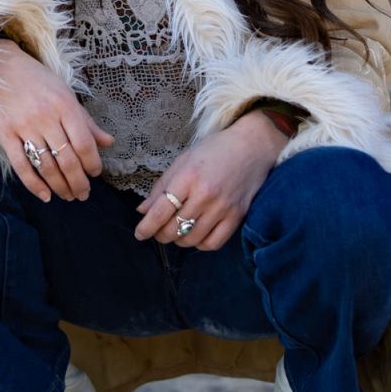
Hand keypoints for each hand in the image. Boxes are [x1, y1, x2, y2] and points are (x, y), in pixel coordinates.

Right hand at [0, 39, 114, 202]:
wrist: (0, 67)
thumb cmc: (38, 80)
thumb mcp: (66, 94)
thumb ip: (86, 121)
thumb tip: (109, 142)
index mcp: (65, 105)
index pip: (84, 143)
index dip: (93, 164)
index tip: (96, 174)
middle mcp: (45, 116)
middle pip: (67, 159)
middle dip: (78, 182)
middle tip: (83, 194)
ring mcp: (23, 125)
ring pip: (46, 166)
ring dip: (60, 186)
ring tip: (68, 196)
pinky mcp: (4, 133)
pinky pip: (20, 165)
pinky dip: (33, 184)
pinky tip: (45, 195)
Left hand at [132, 110, 287, 251]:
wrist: (251, 147)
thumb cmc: (213, 151)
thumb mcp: (183, 161)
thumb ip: (161, 187)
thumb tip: (143, 211)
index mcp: (188, 176)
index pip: (161, 211)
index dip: (146, 227)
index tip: (139, 234)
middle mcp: (205, 194)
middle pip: (174, 228)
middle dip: (160, 234)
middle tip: (157, 230)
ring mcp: (222, 207)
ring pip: (191, 238)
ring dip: (178, 240)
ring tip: (176, 231)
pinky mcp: (237, 216)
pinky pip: (213, 243)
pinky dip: (200, 244)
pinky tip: (196, 234)